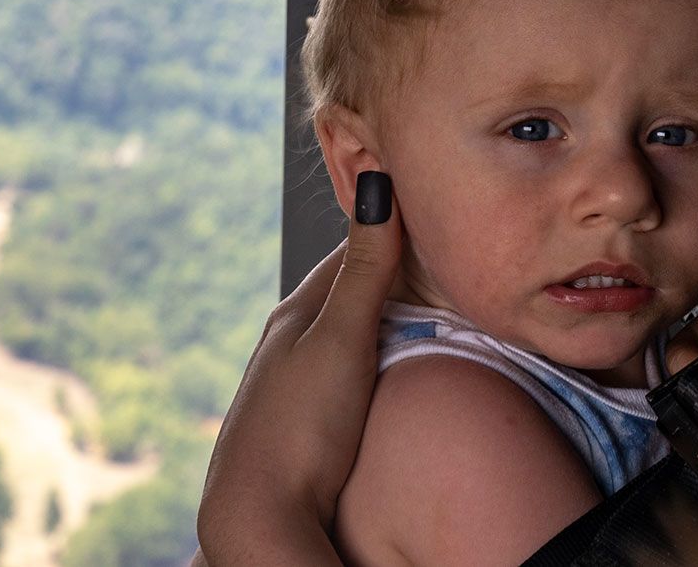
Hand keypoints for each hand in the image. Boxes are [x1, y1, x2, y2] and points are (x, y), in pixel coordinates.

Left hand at [199, 172, 402, 566]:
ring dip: (380, 318)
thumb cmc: (299, 426)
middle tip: (441, 257)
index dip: (391, 228)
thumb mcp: (341, 339)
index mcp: (296, 312)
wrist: (257, 514)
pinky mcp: (300, 421)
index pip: (351, 250)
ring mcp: (290, 382)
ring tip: (424, 309)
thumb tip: (377, 183)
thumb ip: (366, 269)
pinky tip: (384, 370)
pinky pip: (342, 369)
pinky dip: (370, 355)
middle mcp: (288, 340)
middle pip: (347, 290)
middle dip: (389, 270)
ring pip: (344, 332)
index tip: (431, 210)